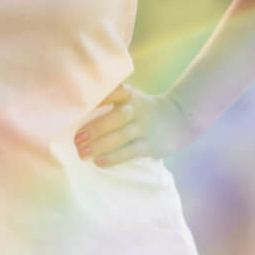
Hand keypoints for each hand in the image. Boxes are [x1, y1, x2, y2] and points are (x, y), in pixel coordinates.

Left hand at [76, 83, 196, 166]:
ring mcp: (145, 127)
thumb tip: (73, 113)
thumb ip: (108, 101)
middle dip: (94, 128)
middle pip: (115, 117)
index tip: (79, 103)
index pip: (113, 92)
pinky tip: (99, 162)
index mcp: (128, 96)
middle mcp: (136, 110)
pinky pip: (131, 151)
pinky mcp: (151, 145)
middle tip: (75, 139)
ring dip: (100, 145)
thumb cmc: (142, 108)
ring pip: (122, 136)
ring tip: (82, 153)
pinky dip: (114, 157)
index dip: (98, 97)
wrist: (181, 118)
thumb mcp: (130, 98)